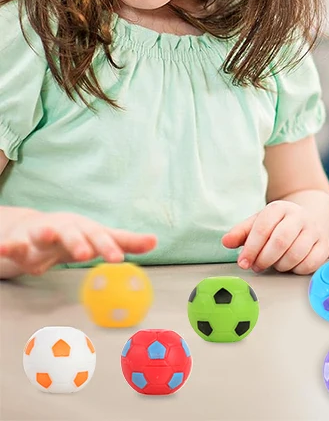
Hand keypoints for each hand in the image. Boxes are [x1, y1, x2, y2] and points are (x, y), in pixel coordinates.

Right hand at [0, 211, 156, 275]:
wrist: (32, 227)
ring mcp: (41, 234)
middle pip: (74, 234)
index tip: (118, 259)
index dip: (109, 247)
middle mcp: (65, 229)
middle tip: (86, 254)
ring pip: (43, 233)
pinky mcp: (19, 242)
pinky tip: (4, 248)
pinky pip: (13, 245)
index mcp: (86, 230)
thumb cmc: (72, 235)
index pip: (101, 237)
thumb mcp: (98, 237)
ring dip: (45, 233)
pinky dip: (8, 246)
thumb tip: (155, 241)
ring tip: (47, 235)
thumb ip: (124, 241)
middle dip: (79, 242)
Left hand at [222, 200, 328, 274]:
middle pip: (280, 241)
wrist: (309, 221)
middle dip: (264, 259)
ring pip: (295, 254)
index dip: (251, 248)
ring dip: (280, 265)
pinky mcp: (324, 245)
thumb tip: (226, 241)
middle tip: (258, 266)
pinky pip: (310, 263)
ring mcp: (314, 230)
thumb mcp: (258, 224)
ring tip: (274, 264)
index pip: (263, 227)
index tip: (243, 262)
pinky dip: (297, 269)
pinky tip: (291, 266)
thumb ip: (241, 233)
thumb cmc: (278, 226)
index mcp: (279, 208)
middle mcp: (299, 216)